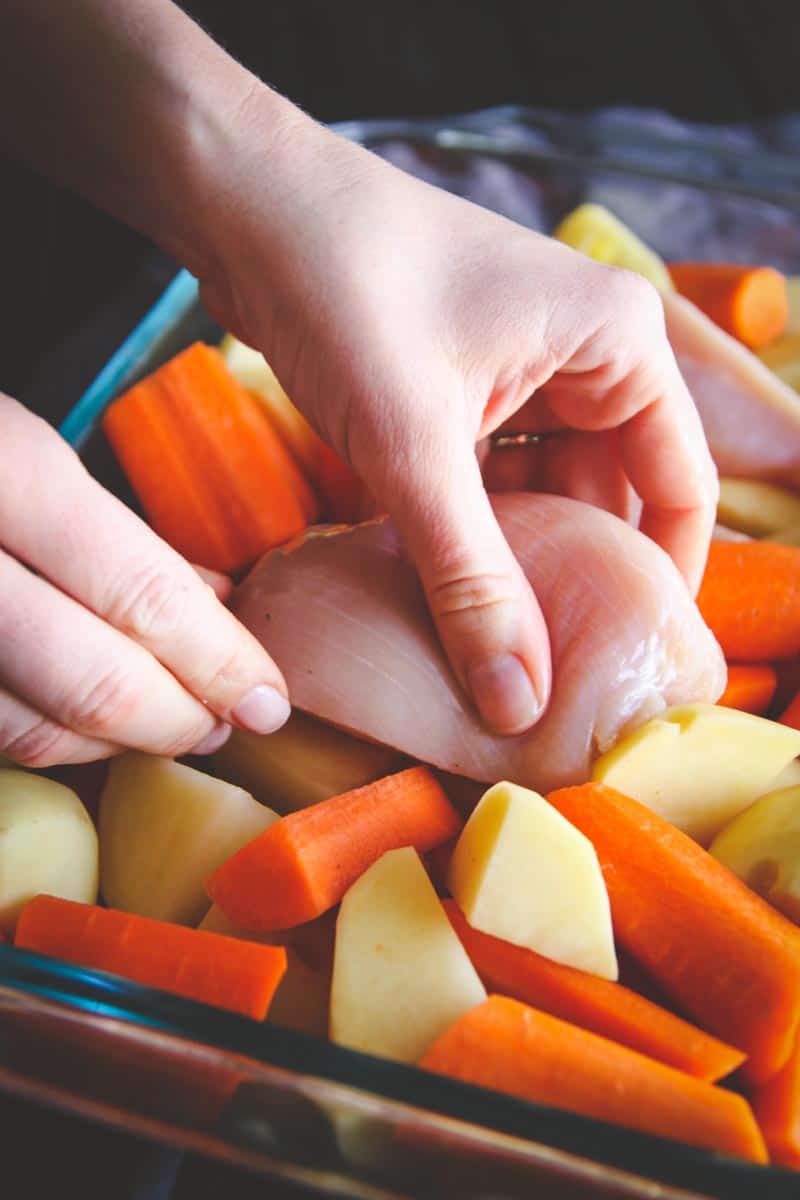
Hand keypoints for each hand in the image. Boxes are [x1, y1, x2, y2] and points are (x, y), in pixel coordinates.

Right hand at [0, 396, 289, 766]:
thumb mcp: (20, 450)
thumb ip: (117, 531)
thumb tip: (218, 604)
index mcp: (1, 472)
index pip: (139, 593)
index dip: (218, 661)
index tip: (269, 696)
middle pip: (91, 678)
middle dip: (180, 717)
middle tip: (233, 722)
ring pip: (33, 726)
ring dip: (121, 742)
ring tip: (181, 727)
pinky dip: (53, 741)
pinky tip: (95, 729)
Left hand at [197, 109, 718, 736]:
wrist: (242, 204)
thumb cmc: (342, 285)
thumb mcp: (413, 447)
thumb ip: (470, 577)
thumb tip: (516, 697)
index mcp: (617, 346)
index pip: (680, 486)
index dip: (660, 583)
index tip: (625, 665)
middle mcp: (584, 354)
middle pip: (607, 495)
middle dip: (571, 579)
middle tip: (541, 675)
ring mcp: (520, 368)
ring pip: (541, 492)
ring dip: (511, 558)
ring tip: (489, 645)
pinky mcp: (462, 383)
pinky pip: (488, 475)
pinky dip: (467, 526)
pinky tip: (439, 583)